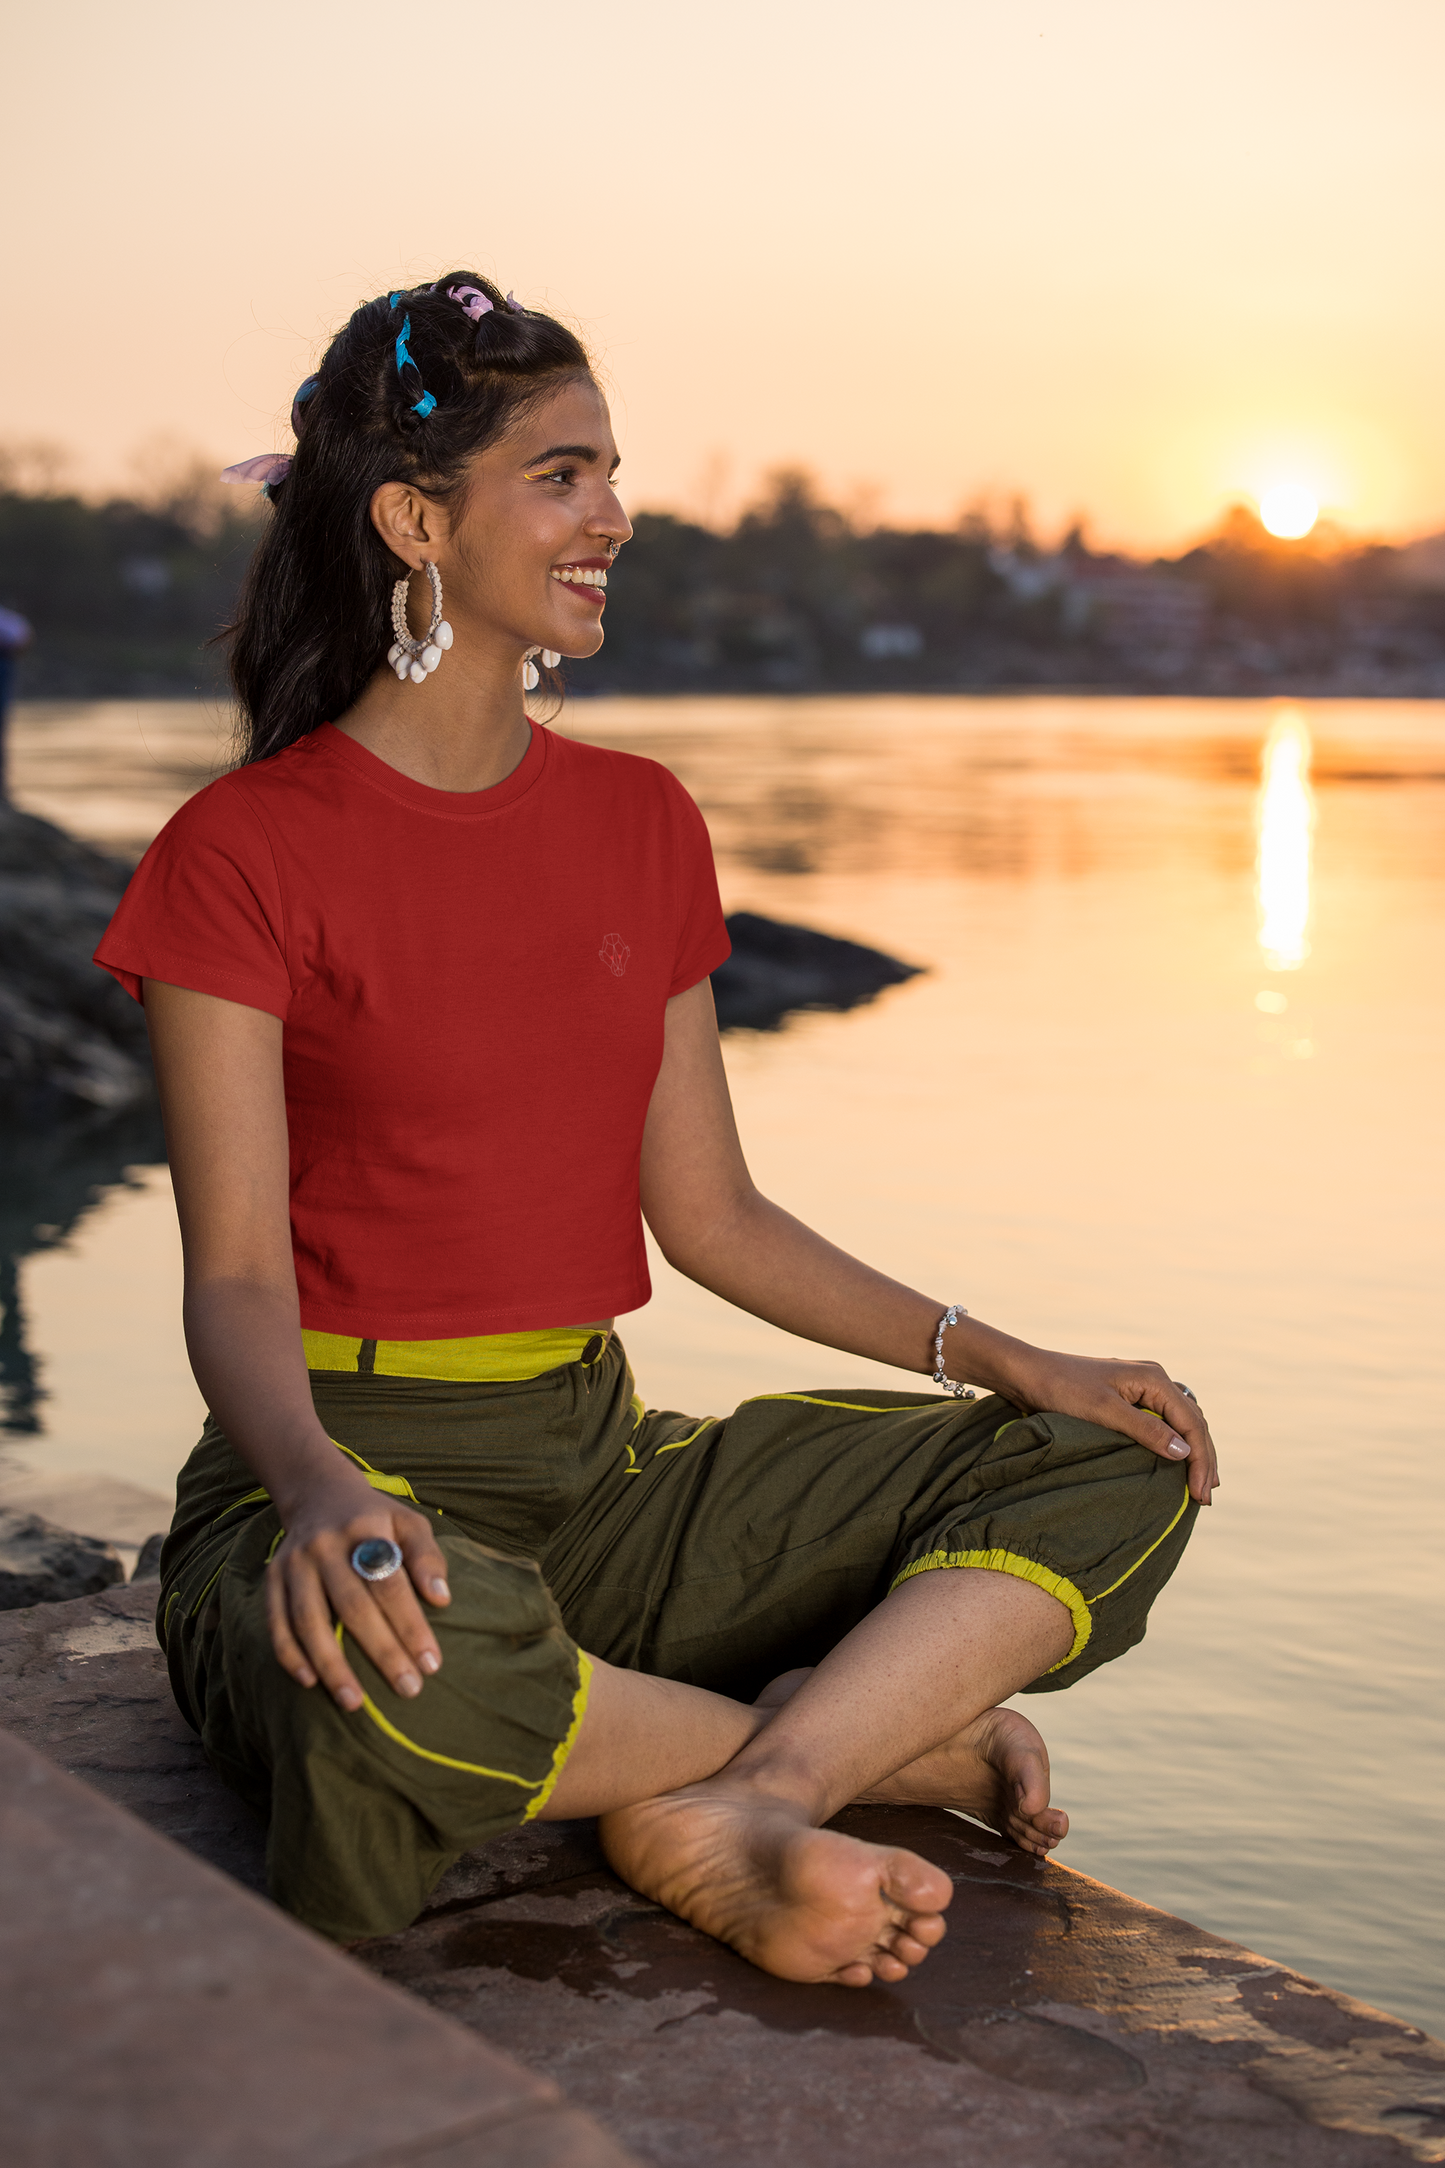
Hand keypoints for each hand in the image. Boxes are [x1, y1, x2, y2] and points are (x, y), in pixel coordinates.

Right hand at [265, 1468, 451, 1709]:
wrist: (318, 1493)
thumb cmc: (375, 1518)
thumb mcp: (409, 1522)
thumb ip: (427, 1556)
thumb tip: (441, 1599)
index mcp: (365, 1527)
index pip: (390, 1583)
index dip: (411, 1624)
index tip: (432, 1663)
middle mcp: (325, 1544)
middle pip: (353, 1606)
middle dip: (382, 1652)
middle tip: (408, 1689)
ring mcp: (294, 1562)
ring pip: (309, 1620)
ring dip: (331, 1665)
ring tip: (355, 1703)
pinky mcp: (272, 1578)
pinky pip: (276, 1622)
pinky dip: (290, 1654)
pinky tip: (310, 1682)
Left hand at [990, 1343, 1219, 1505]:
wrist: (1027, 1375)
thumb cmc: (1062, 1390)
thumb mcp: (1104, 1413)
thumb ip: (1145, 1431)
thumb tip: (1184, 1452)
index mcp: (1154, 1379)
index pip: (1192, 1423)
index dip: (1200, 1460)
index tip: (1200, 1493)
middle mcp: (1154, 1381)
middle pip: (1193, 1422)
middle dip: (1203, 1459)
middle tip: (1206, 1496)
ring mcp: (1142, 1390)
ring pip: (1181, 1423)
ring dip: (1193, 1453)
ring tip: (1200, 1485)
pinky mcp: (1128, 1400)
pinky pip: (1163, 1424)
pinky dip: (1175, 1445)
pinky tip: (1176, 1463)